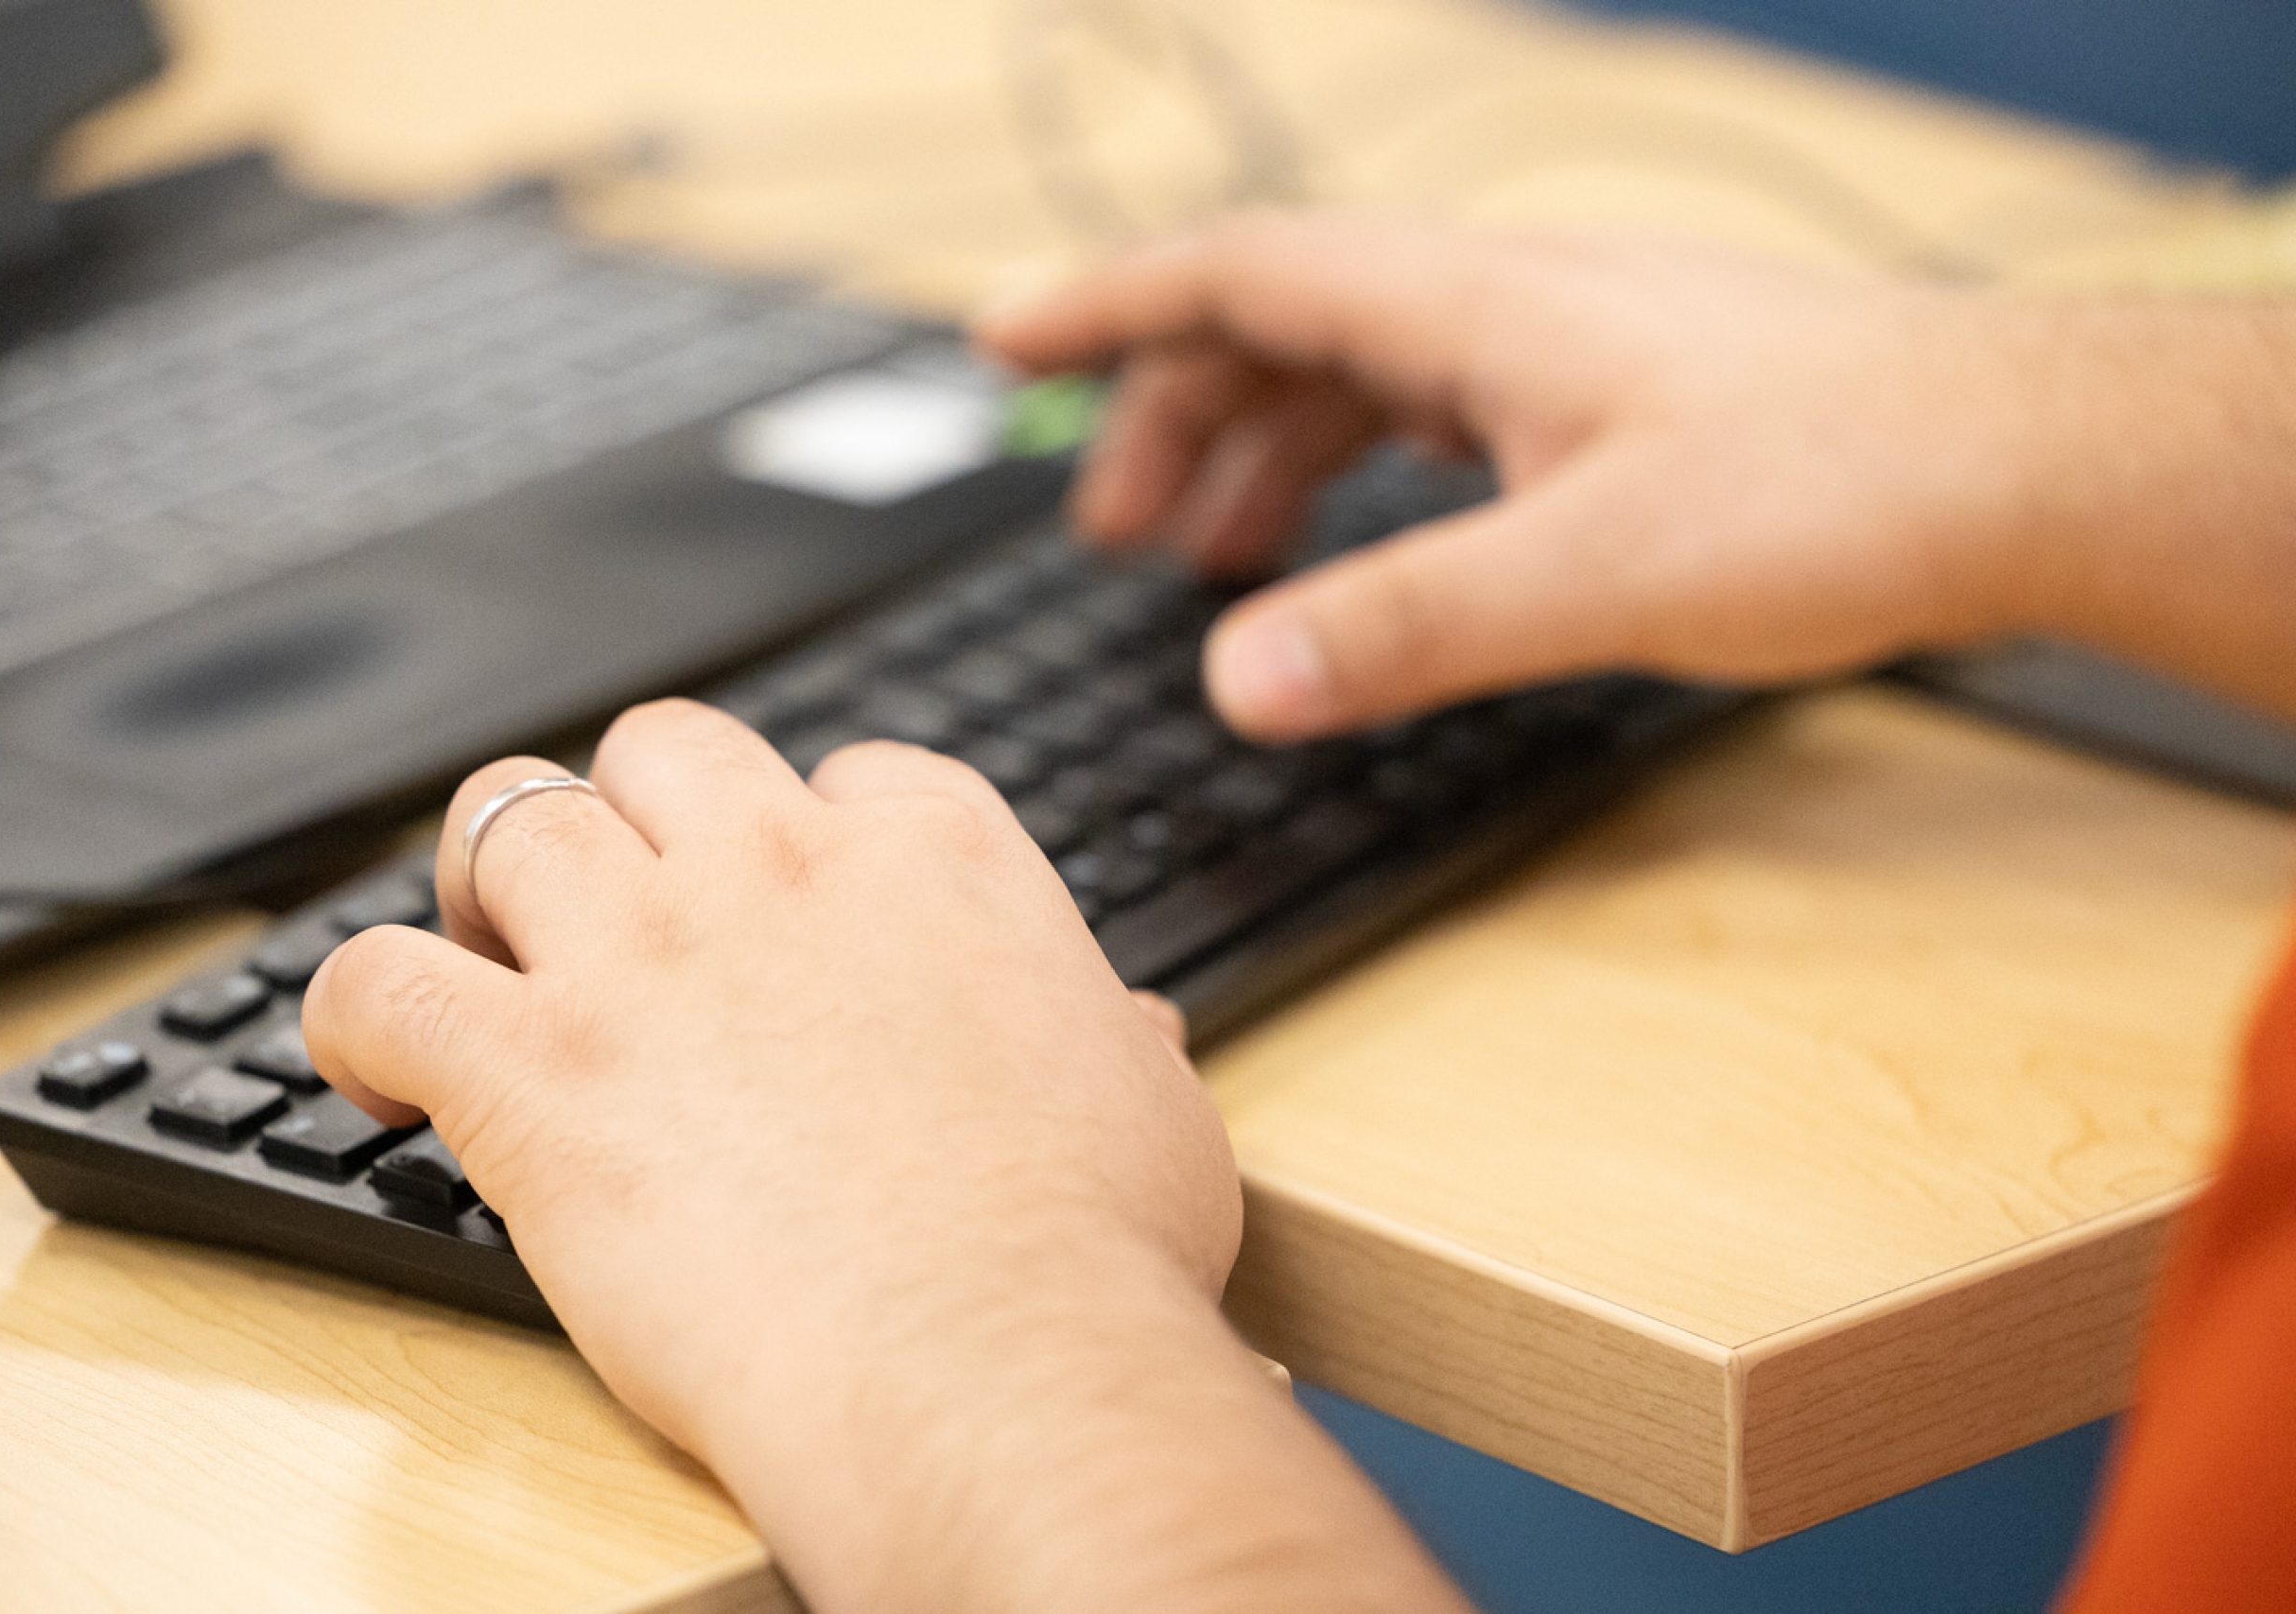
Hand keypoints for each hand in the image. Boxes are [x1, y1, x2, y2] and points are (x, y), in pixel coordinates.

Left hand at [300, 705, 1466, 1613]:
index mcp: (938, 859)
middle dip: (634, 815)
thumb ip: (1107, 1034)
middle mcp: (782, 868)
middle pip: (663, 749)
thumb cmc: (1091, 1256)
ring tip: (489, 959)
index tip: (792, 910)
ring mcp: (646, 953)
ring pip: (505, 815)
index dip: (807, 839)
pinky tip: (382, 1068)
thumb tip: (1121, 1029)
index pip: (847, 775)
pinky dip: (356, 1016)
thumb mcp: (1151, 1105)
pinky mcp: (532, 1066)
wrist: (995, 1368)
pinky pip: (376, 981)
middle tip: (624, 913)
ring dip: (486, 882)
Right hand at [977, 212, 2295, 736]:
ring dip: (1268, 460)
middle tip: (1110, 536)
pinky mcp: (1613, 406)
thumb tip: (1235, 681)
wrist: (2024, 466)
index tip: (1004, 344)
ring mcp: (1563, 350)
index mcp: (1473, 307)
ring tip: (1210, 567)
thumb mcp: (1589, 575)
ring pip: (1364, 376)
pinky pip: (1439, 416)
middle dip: (1173, 419)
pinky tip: (1367, 551)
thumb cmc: (1840, 485)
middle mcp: (1506, 306)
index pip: (1241, 270)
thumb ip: (1401, 630)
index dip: (1107, 304)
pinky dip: (1364, 480)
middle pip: (1284, 326)